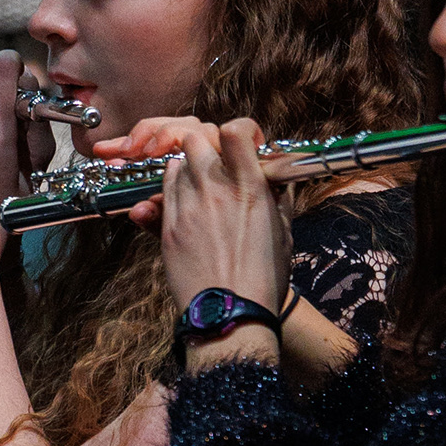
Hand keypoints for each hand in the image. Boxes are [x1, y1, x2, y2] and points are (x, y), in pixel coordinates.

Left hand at [152, 122, 291, 326]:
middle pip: (196, 138)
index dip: (240, 129)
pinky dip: (173, 190)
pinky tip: (187, 206)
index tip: (245, 142)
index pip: (234, 130)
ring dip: (187, 166)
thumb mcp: (283, 234)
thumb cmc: (262, 280)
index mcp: (250, 187)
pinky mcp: (168, 225)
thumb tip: (276, 179)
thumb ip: (278, 199)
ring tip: (200, 187)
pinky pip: (163, 191)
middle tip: (215, 161)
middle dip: (205, 145)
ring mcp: (187, 205)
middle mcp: (215, 188)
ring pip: (176, 163)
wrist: (230, 316)